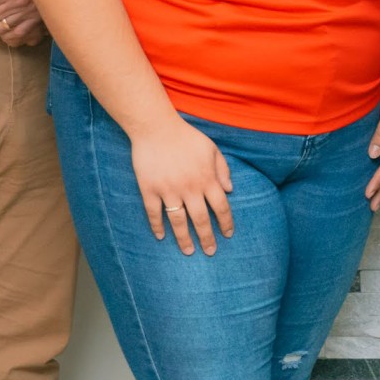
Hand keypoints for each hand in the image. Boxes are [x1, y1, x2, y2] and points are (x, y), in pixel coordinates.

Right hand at [135, 115, 234, 251]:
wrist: (156, 128)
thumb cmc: (187, 137)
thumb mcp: (211, 149)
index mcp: (207, 178)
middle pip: (201, 220)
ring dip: (184, 239)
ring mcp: (168, 190)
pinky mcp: (149, 189)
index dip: (225, 223)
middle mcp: (190, 188)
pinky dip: (157, 226)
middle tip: (210, 252)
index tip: (227, 235)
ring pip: (178, 221)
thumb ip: (222, 169)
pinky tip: (160, 236)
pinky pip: (153, 213)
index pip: (221, 207)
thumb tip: (230, 190)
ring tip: (188, 251)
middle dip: (207, 238)